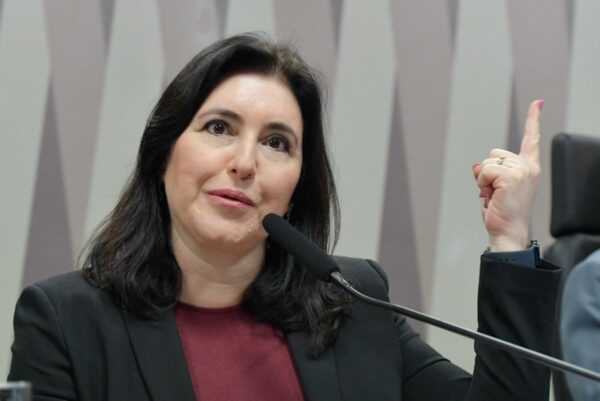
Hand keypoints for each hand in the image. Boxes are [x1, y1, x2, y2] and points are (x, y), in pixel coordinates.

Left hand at [472, 99, 543, 251]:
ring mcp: (521, 171)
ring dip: (484, 180)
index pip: (531, 139)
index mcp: (529, 168)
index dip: (533, 120)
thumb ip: (490, 172)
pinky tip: (491, 196)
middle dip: (487, 172)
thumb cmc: (503, 212)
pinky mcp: (511, 176)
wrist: (508, 231)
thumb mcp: (496, 187)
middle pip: (494, 154)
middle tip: (495, 192)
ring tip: (494, 196)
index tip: (537, 103)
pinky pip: (484, 170)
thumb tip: (476, 166)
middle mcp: (528, 167)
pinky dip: (482, 183)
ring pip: (487, 163)